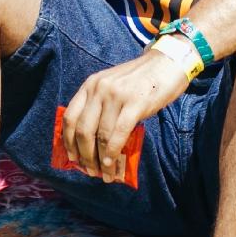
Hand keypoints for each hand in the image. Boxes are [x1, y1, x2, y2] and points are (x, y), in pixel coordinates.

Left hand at [60, 48, 191, 183]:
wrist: (167, 62)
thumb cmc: (141, 79)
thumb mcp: (112, 86)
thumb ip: (100, 106)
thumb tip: (92, 142)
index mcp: (90, 85)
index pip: (69, 117)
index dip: (68, 141)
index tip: (72, 158)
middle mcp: (99, 89)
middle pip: (82, 129)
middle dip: (84, 155)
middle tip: (90, 171)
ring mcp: (116, 95)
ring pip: (100, 135)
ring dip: (100, 160)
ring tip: (104, 174)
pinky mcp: (135, 103)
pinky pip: (118, 134)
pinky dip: (113, 153)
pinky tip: (112, 165)